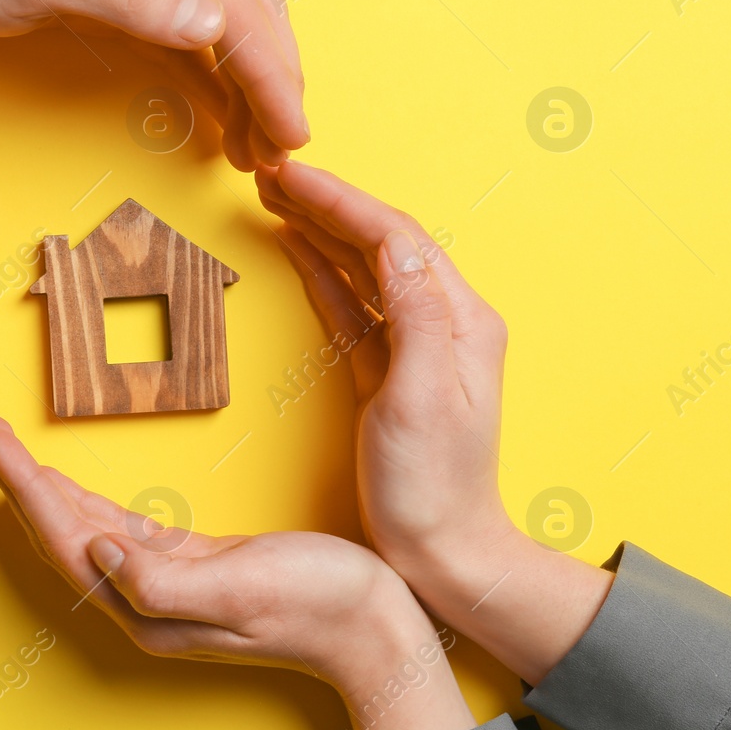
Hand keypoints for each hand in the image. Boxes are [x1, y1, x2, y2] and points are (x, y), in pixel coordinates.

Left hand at [0, 0, 307, 170]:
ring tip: (257, 142)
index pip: (239, 7)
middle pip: (249, 6)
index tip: (292, 136)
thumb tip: (211, 22)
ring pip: (226, 12)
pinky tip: (214, 103)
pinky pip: (186, 20)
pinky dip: (212, 66)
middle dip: (277, 80)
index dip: (274, 76)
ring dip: (251, 77)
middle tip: (281, 150)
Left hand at [0, 415, 473, 729]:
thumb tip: (96, 552)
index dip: (23, 488)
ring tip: (7, 448)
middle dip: (18, 482)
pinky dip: (85, 502)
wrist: (377, 631)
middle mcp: (144, 604)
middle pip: (60, 535)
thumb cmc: (321, 607)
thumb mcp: (242, 590)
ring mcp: (164, 587)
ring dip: (43, 488)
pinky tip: (65, 483)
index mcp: (148, 611)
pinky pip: (118, 530)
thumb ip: (163, 580)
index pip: (64, 541)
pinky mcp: (188, 566)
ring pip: (82, 531)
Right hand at [256, 160, 611, 683]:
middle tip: (271, 175)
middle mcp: (443, 323)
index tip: (289, 175)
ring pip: (363, 267)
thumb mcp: (421, 395)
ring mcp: (415, 346)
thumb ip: (413, 313)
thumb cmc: (433, 486)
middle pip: (380, 242)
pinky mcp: (387, 372)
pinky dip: (322, 272)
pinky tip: (297, 251)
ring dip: (321, 229)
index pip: (395, 237)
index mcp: (459, 321)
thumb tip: (393, 243)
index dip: (340, 200)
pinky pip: (352, 305)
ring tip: (276, 199)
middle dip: (326, 203)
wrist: (444, 555)